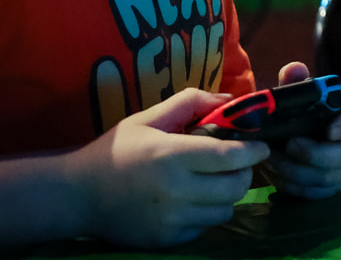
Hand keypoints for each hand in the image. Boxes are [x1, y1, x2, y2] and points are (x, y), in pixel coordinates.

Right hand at [68, 88, 269, 247]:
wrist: (78, 195)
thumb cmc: (116, 150)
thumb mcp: (149, 118)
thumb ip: (190, 103)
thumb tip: (229, 100)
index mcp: (172, 155)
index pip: (230, 157)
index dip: (253, 152)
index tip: (262, 146)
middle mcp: (176, 190)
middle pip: (235, 187)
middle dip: (244, 173)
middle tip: (237, 164)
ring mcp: (172, 219)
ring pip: (224, 210)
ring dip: (226, 195)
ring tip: (213, 182)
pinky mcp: (167, 240)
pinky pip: (204, 227)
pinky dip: (205, 214)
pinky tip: (191, 201)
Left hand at [260, 62, 340, 198]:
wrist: (294, 133)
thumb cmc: (301, 109)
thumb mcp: (298, 93)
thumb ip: (295, 81)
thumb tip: (293, 70)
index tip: (329, 130)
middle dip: (316, 154)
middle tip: (289, 145)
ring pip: (330, 178)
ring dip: (298, 171)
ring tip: (272, 158)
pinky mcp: (332, 187)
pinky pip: (317, 193)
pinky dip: (295, 186)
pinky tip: (276, 174)